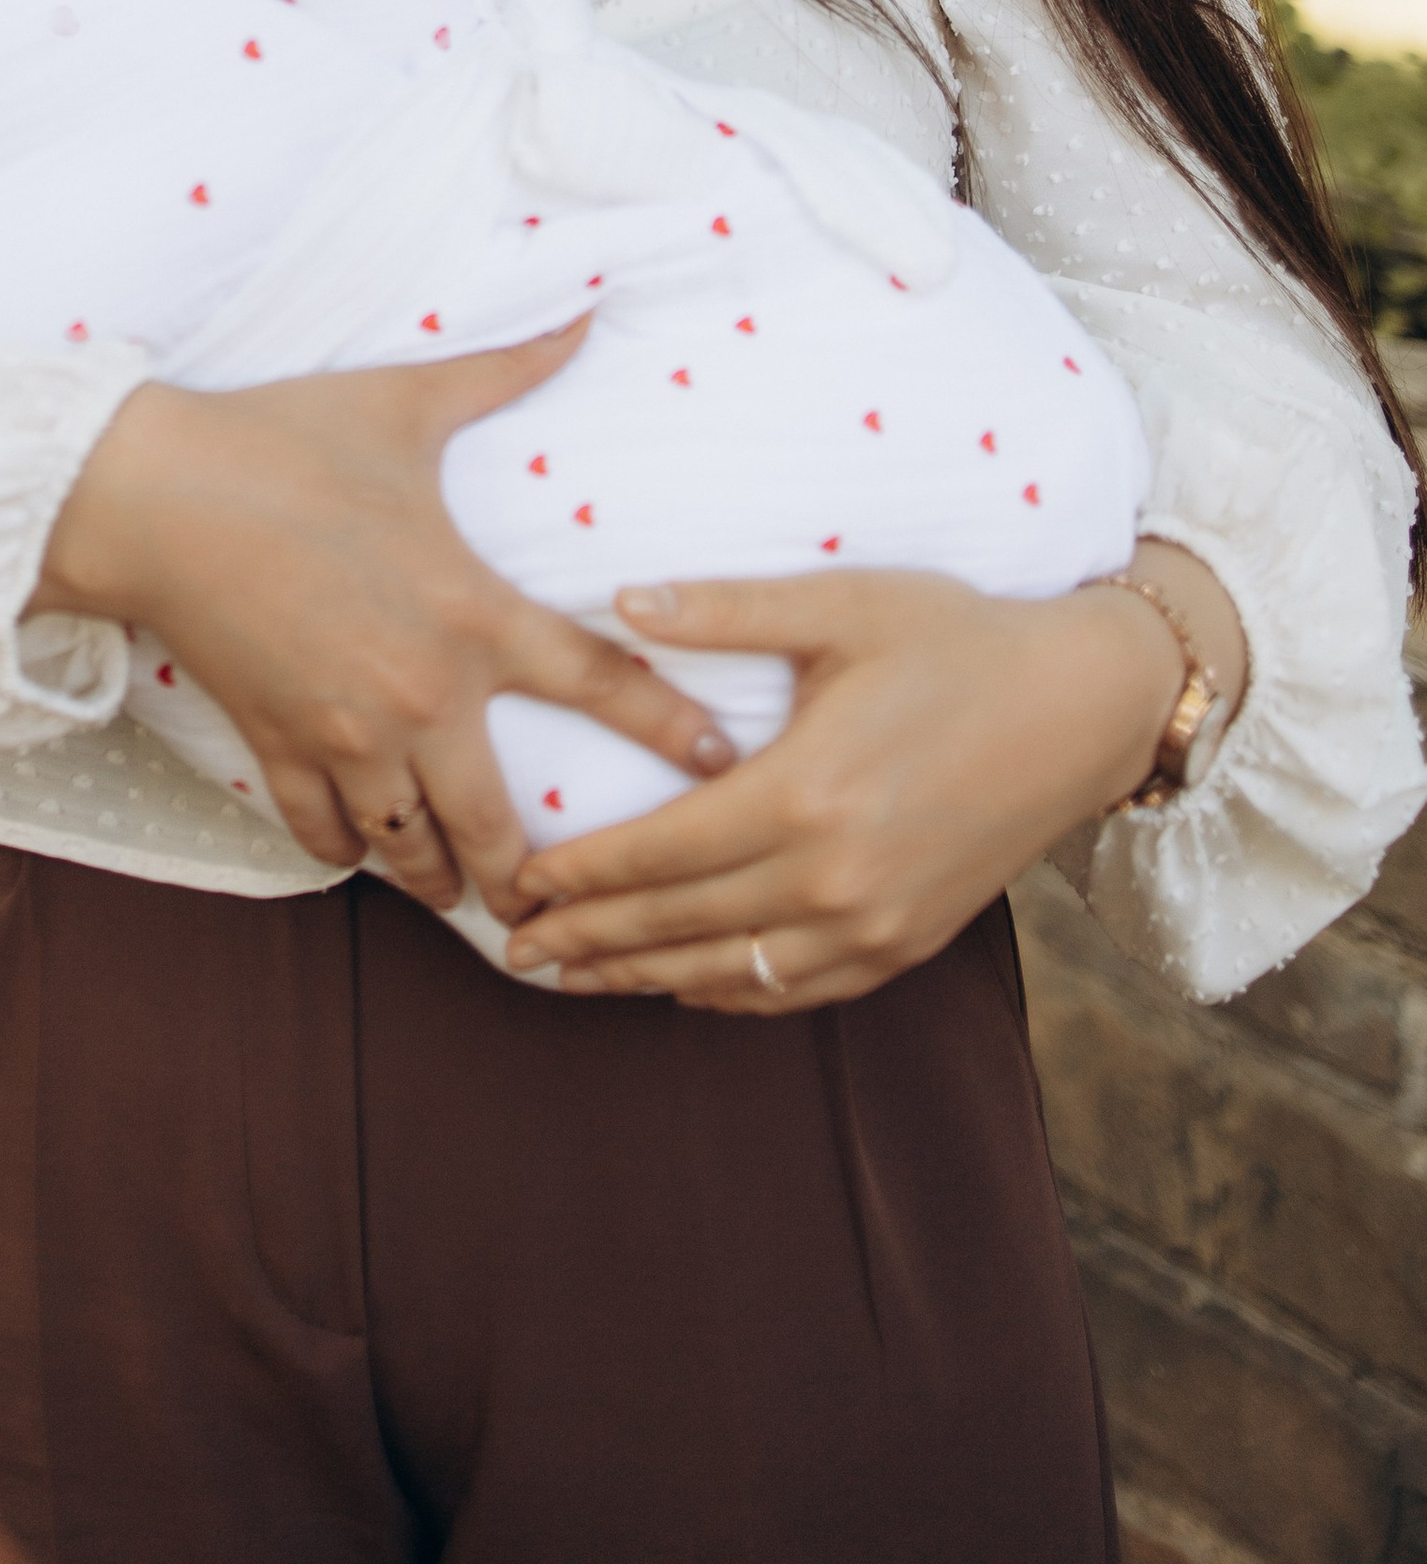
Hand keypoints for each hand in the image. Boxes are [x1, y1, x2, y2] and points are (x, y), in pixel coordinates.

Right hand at [30, 329, 737, 922]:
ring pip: (412, 852)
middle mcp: (420, 694)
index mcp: (469, 611)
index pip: (600, 683)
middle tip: (566, 913)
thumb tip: (584, 314)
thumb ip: (507, 369)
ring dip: (443, 880)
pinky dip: (349, 853)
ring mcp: (346, 734)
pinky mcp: (278, 748)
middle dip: (538, 884)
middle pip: (501, 826)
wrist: (154, 492)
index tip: (723, 765)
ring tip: (468, 898)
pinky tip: (366, 850)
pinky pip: (324, 837)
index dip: (673, 730)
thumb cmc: (283, 439)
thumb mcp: (407, 401)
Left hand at [500, 562, 1192, 1008]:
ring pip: (732, 974)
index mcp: (804, 795)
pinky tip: (683, 988)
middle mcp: (835, 879)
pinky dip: (730, 996)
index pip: (658, 853)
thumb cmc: (957, 639)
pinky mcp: (908, 945)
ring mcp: (876, 925)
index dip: (579, 876)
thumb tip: (619, 599)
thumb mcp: (842, 603)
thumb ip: (726, 607)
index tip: (516, 886)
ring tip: (571, 980)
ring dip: (643, 980)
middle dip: (588, 943)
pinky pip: (797, 991)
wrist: (1083, 709)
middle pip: (679, 926)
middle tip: (512, 952)